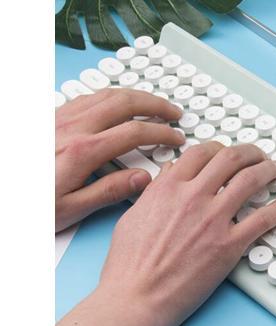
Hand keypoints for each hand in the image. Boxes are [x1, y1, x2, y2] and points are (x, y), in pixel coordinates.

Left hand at [55, 89, 184, 231]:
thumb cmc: (27, 206)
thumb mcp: (71, 210)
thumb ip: (110, 191)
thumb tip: (144, 179)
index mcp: (83, 152)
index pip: (135, 132)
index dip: (161, 132)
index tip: (176, 138)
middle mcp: (72, 128)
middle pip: (124, 102)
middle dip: (155, 105)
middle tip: (173, 112)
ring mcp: (60, 118)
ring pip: (106, 94)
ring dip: (135, 96)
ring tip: (153, 103)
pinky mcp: (50, 116)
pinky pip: (88, 96)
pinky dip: (111, 96)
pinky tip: (117, 103)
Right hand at [95, 141, 275, 325]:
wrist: (135, 298)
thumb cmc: (129, 266)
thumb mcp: (133, 217)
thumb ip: (155, 192)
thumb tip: (170, 173)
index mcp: (168, 188)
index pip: (201, 153)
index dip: (219, 149)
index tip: (227, 153)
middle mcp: (193, 197)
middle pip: (231, 159)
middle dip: (250, 153)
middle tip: (258, 156)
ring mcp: (214, 220)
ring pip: (251, 180)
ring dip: (268, 170)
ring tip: (275, 170)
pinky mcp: (230, 246)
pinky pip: (264, 219)